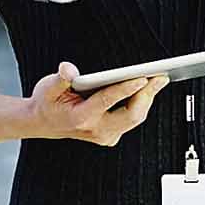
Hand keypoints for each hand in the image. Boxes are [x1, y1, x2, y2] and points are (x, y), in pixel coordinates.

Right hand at [31, 66, 163, 146]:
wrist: (43, 124)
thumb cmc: (47, 103)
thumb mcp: (47, 87)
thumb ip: (60, 78)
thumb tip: (69, 69)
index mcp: (80, 118)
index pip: (108, 101)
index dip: (126, 89)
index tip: (143, 77)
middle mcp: (96, 130)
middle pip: (130, 115)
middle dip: (147, 95)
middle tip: (160, 77)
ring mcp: (105, 136)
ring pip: (135, 118)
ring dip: (147, 98)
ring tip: (159, 79)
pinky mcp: (111, 135)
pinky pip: (132, 119)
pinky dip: (140, 104)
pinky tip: (147, 89)